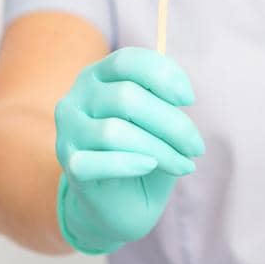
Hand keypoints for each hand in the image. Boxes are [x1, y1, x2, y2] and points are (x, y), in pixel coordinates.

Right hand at [53, 48, 203, 253]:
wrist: (122, 202)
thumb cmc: (145, 151)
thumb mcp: (159, 120)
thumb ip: (164, 99)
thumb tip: (181, 93)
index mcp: (97, 76)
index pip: (126, 61)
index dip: (163, 75)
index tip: (189, 100)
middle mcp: (75, 98)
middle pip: (126, 97)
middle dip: (172, 124)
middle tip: (197, 147)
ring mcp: (67, 132)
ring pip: (115, 132)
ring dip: (160, 149)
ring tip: (183, 165)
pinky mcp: (69, 164)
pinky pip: (98, 161)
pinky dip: (129, 164)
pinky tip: (150, 166)